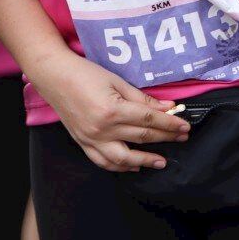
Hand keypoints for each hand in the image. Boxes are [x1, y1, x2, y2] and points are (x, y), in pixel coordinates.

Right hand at [32, 50, 189, 171]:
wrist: (54, 76)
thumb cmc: (84, 73)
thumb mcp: (116, 80)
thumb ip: (141, 98)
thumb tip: (167, 108)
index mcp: (113, 110)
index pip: (149, 119)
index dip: (170, 123)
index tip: (184, 125)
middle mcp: (103, 129)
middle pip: (142, 137)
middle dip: (166, 137)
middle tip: (182, 137)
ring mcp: (92, 139)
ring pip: (124, 158)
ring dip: (146, 160)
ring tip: (162, 161)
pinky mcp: (83, 143)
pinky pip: (103, 161)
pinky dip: (120, 166)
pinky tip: (133, 165)